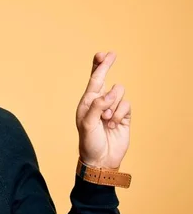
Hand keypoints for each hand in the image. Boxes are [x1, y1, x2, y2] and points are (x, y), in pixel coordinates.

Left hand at [75, 52, 130, 168]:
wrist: (101, 160)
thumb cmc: (89, 143)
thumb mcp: (87, 124)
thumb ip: (97, 106)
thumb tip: (111, 92)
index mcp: (86, 103)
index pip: (93, 81)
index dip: (98, 66)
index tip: (103, 54)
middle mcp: (99, 102)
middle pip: (104, 79)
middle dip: (106, 67)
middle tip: (111, 54)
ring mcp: (112, 108)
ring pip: (118, 92)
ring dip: (113, 106)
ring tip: (106, 120)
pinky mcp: (123, 115)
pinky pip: (126, 104)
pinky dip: (120, 113)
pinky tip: (114, 124)